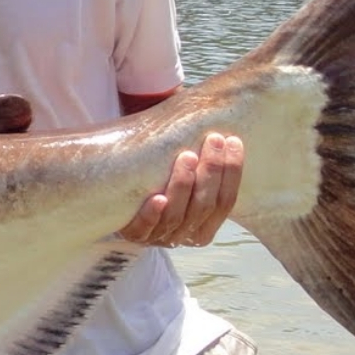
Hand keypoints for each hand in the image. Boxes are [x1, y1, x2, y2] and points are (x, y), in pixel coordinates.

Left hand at [117, 132, 244, 247]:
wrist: (121, 209)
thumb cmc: (161, 187)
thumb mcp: (188, 183)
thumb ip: (202, 165)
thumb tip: (218, 117)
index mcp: (206, 226)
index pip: (226, 202)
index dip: (232, 173)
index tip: (232, 141)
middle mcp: (186, 234)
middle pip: (204, 206)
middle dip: (211, 172)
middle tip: (213, 140)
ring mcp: (160, 237)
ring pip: (177, 215)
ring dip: (183, 185)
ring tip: (186, 156)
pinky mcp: (135, 235)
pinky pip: (145, 228)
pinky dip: (153, 214)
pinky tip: (158, 198)